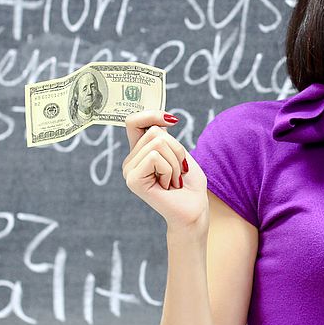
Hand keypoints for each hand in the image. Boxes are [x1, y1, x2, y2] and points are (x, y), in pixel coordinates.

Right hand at [122, 110, 208, 229]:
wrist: (194, 209)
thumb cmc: (189, 183)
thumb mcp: (178, 152)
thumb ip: (164, 136)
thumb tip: (160, 119)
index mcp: (139, 152)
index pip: (134, 121)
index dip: (151, 114)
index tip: (172, 120)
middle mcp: (130, 161)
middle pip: (154, 132)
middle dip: (176, 149)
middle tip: (178, 171)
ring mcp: (129, 171)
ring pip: (157, 143)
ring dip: (175, 161)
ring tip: (174, 180)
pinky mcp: (132, 180)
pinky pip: (155, 157)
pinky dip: (170, 169)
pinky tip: (168, 185)